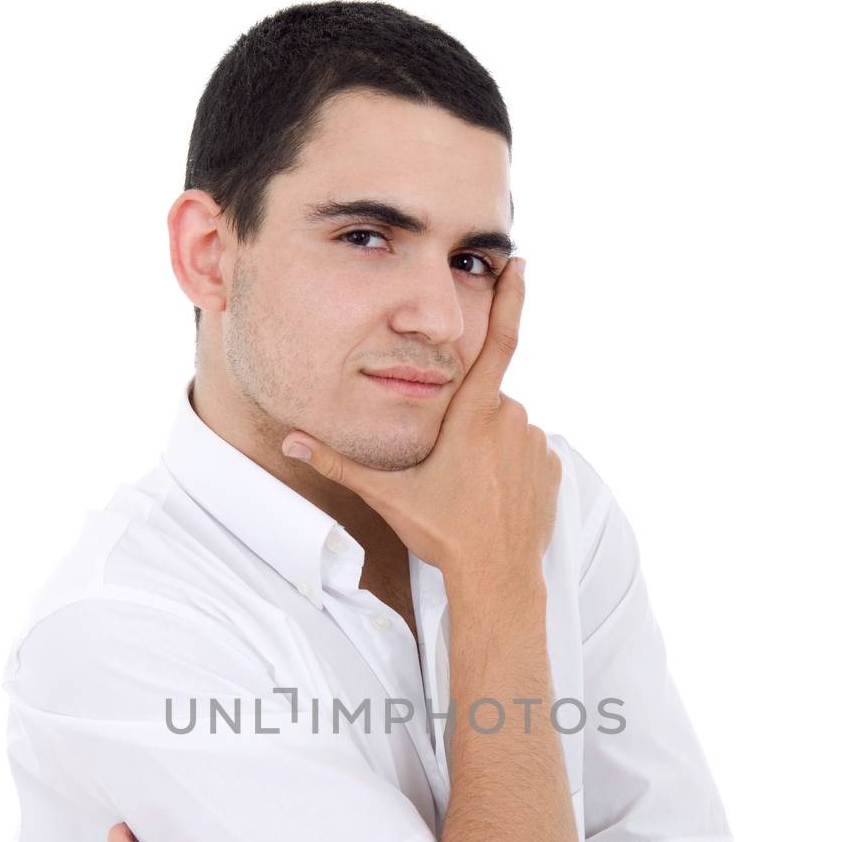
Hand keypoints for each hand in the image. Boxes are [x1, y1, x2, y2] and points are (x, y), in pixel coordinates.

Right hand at [280, 257, 561, 585]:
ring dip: (485, 445)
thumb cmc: (443, 533)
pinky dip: (507, 467)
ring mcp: (535, 445)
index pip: (498, 340)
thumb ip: (336, 463)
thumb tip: (290, 439)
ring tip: (466, 489)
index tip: (517, 263)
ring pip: (504, 427)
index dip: (511, 298)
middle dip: (464, 420)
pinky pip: (524, 453)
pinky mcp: (550, 470)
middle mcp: (511, 419)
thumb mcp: (386, 495)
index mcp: (473, 414)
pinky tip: (489, 497)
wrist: (497, 578)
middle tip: (446, 467)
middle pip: (483, 400)